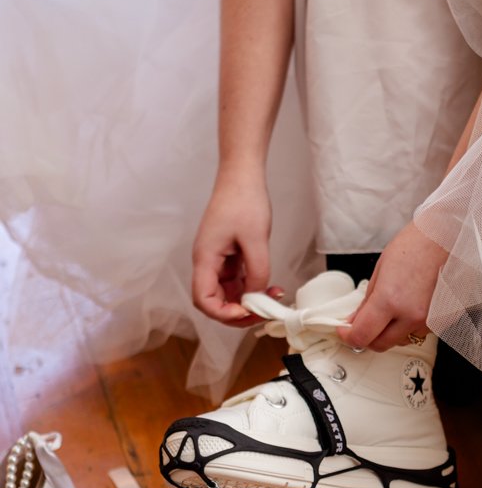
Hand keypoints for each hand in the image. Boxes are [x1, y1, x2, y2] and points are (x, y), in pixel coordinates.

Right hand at [192, 169, 281, 325]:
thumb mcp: (256, 239)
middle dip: (237, 311)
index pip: (203, 299)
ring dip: (247, 300)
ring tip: (272, 299)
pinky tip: (270, 287)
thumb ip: (258, 271)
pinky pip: (237, 279)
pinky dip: (252, 286)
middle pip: (215, 300)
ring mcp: (218, 259)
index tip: (245, 312)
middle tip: (263, 313)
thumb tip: (258, 296)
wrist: (242, 175)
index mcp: (205, 258)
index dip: (222, 313)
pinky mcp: (229, 254)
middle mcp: (208, 261)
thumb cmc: (243, 200)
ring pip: (228, 292)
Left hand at [337, 222, 447, 350]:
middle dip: (368, 337)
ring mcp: (429, 320)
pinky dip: (410, 325)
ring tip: (393, 308)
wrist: (447, 237)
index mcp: (390, 300)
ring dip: (391, 331)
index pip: (362, 336)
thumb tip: (354, 321)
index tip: (345, 330)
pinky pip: (419, 332)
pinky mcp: (442, 320)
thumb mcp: (381, 270)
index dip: (348, 336)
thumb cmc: (415, 245)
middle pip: (380, 345)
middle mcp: (411, 315)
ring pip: (401, 340)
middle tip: (364, 323)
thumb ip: (366, 301)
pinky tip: (411, 304)